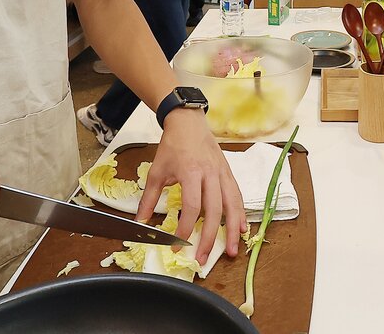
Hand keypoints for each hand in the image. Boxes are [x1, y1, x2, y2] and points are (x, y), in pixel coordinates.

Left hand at [137, 110, 244, 262]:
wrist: (189, 123)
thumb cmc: (172, 146)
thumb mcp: (156, 171)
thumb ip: (148, 198)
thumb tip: (140, 222)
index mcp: (191, 172)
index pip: (192, 206)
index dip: (186, 228)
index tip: (178, 245)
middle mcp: (210, 174)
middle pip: (215, 210)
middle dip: (211, 237)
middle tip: (204, 258)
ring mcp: (223, 173)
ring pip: (233, 205)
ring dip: (233, 230)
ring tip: (233, 250)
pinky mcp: (229, 173)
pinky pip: (238, 196)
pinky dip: (241, 214)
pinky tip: (243, 229)